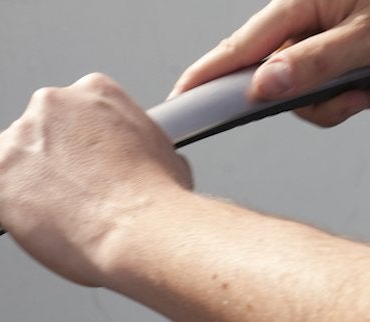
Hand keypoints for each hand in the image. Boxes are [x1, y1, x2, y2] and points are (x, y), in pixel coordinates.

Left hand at [0, 74, 192, 287]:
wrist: (140, 230)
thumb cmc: (155, 199)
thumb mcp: (157, 147)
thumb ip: (127, 140)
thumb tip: (125, 157)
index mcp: (92, 92)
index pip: (62, 114)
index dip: (66, 147)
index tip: (72, 167)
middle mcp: (51, 106)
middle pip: (29, 133)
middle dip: (40, 164)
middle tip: (59, 195)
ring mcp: (18, 138)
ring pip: (1, 156)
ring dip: (15, 181)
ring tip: (43, 214)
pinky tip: (0, 211)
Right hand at [170, 0, 369, 126]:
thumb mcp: (369, 38)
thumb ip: (314, 63)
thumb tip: (263, 86)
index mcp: (304, 2)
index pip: (240, 48)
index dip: (207, 77)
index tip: (180, 102)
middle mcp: (309, 18)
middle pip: (268, 74)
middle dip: (298, 97)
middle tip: (342, 95)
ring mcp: (326, 38)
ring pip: (299, 90)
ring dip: (332, 101)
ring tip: (368, 87)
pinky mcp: (345, 55)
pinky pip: (327, 90)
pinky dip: (348, 96)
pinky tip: (369, 87)